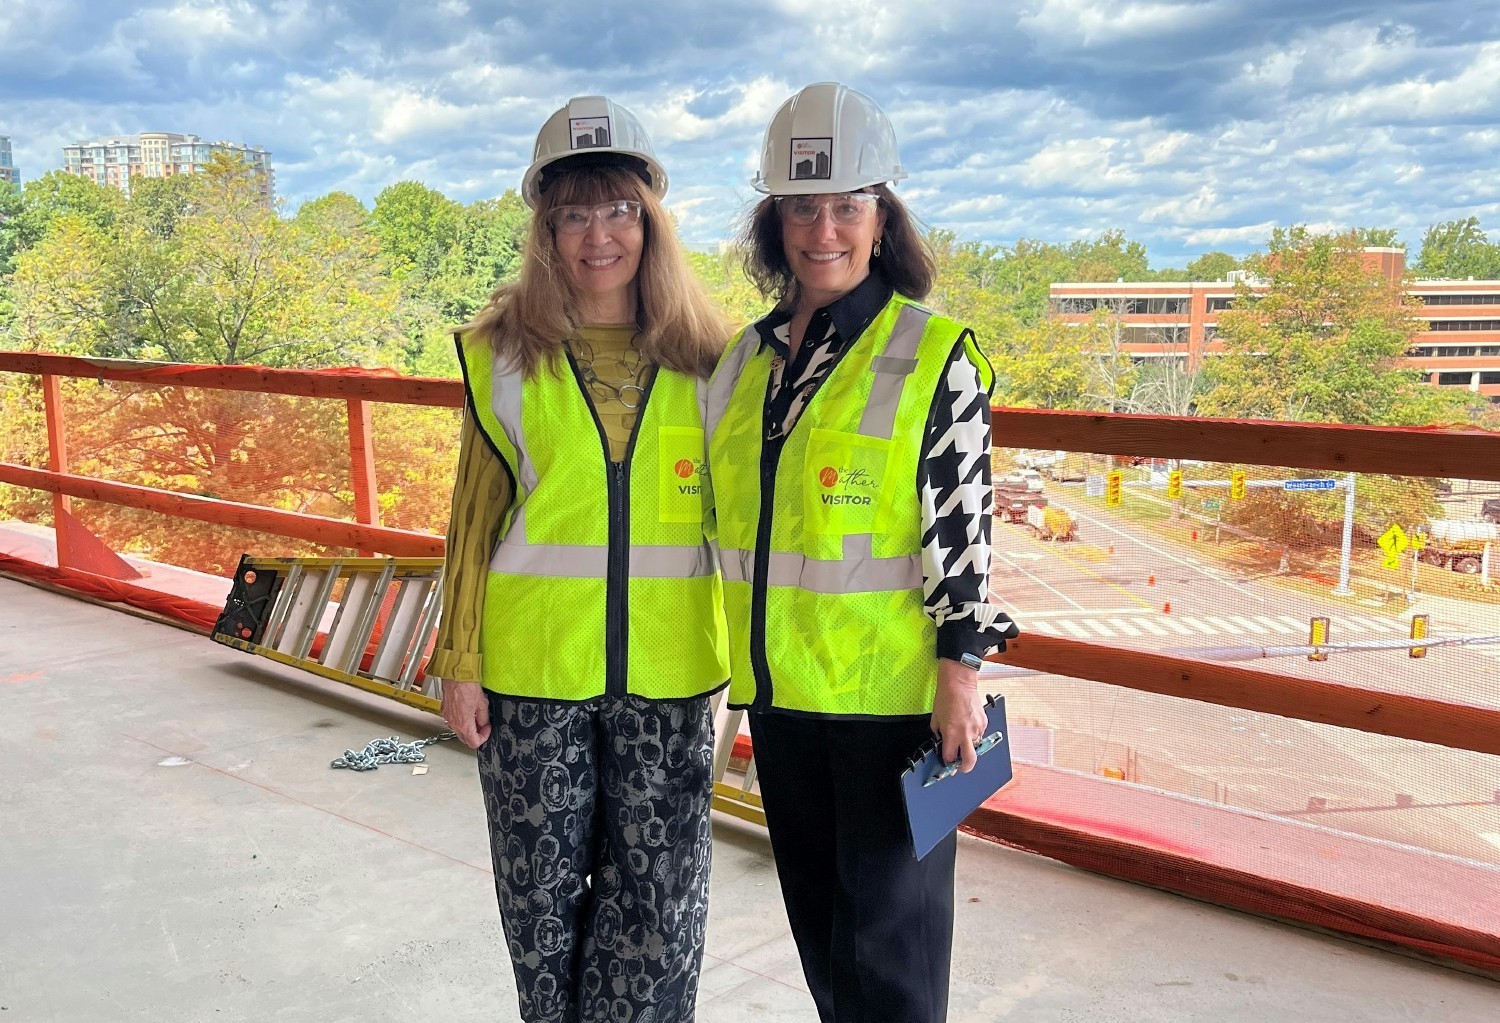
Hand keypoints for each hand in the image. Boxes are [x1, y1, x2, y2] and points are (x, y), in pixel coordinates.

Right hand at [442, 680, 490, 748]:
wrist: (455, 676)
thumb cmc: (467, 686)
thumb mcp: (483, 704)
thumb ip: (484, 718)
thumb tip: (484, 724)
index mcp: (464, 724)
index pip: (474, 743)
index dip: (483, 738)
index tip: (487, 729)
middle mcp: (454, 724)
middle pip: (465, 739)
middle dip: (475, 734)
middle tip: (483, 725)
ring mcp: (448, 718)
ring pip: (459, 731)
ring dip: (468, 728)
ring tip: (475, 717)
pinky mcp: (445, 711)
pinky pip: (453, 722)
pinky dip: (461, 721)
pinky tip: (467, 712)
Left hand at [929, 658, 986, 773]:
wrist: (959, 683)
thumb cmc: (946, 697)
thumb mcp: (936, 718)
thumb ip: (939, 733)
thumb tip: (942, 741)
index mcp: (951, 733)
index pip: (950, 757)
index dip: (947, 761)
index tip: (946, 760)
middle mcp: (965, 734)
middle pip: (969, 761)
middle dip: (964, 767)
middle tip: (960, 767)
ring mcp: (977, 729)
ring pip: (975, 747)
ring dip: (968, 746)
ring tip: (962, 736)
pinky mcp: (983, 723)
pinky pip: (979, 735)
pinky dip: (973, 734)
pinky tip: (967, 724)